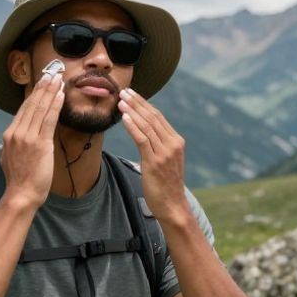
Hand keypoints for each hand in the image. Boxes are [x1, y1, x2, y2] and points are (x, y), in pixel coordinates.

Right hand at [1, 73, 64, 209]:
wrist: (20, 194)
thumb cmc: (19, 180)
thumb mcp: (10, 157)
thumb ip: (15, 143)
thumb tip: (18, 137)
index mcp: (10, 134)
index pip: (24, 108)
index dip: (34, 93)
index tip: (42, 82)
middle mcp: (17, 132)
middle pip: (31, 104)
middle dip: (43, 86)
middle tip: (52, 72)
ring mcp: (27, 137)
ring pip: (40, 108)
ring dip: (50, 91)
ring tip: (58, 78)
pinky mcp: (40, 144)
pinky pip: (48, 120)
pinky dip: (55, 106)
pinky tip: (60, 95)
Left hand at [118, 88, 188, 222]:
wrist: (172, 205)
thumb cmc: (166, 185)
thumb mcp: (165, 161)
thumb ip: (158, 146)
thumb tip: (144, 133)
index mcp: (176, 142)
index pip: (158, 117)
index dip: (144, 104)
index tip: (132, 94)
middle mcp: (172, 144)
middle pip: (152, 117)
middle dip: (136, 103)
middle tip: (123, 91)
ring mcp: (164, 153)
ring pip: (147, 126)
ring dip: (132, 111)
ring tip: (120, 100)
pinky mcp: (154, 162)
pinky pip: (142, 140)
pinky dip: (133, 126)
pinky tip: (124, 117)